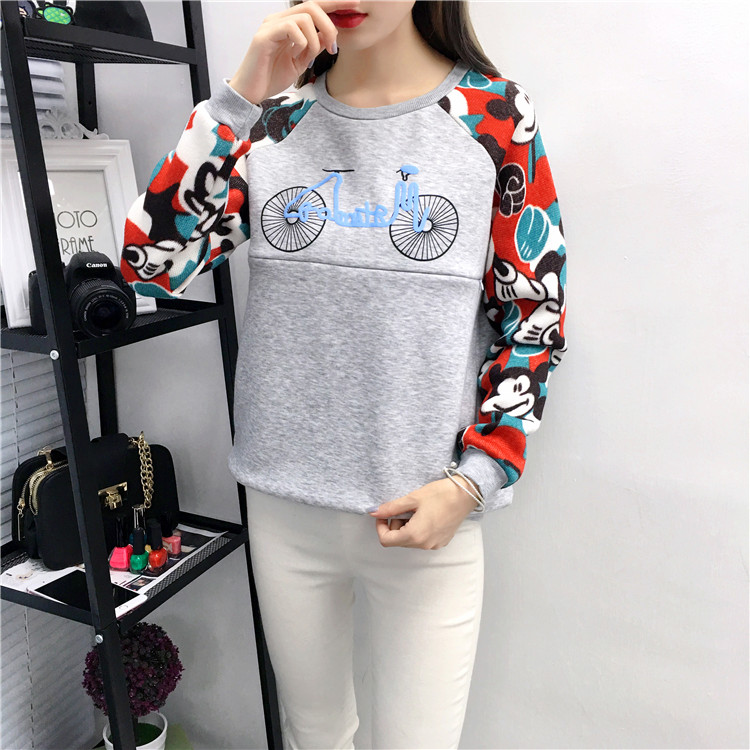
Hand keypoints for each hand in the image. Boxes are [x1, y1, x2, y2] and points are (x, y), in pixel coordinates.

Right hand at [227, 0, 361, 104]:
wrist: (250, 93)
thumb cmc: (272, 78)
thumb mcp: (300, 61)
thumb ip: (314, 47)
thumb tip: (331, 37)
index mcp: (287, 24)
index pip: (314, 5)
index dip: (335, 3)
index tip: (356, 4)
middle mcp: (278, 19)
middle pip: (312, 6)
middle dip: (329, 26)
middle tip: (332, 47)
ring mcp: (270, 26)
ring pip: (305, 17)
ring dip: (315, 40)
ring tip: (309, 58)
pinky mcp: (264, 36)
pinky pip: (292, 28)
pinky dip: (301, 43)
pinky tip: (296, 56)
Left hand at [369, 477, 479, 549]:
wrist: (466, 494)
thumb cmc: (440, 494)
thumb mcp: (412, 498)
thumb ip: (391, 508)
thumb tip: (374, 512)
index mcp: (415, 535)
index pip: (386, 540)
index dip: (381, 526)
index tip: (385, 513)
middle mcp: (424, 545)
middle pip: (398, 541)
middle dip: (395, 525)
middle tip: (404, 508)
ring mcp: (434, 545)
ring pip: (410, 541)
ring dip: (406, 527)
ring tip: (416, 510)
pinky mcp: (441, 542)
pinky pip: (422, 540)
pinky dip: (418, 529)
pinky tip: (426, 515)